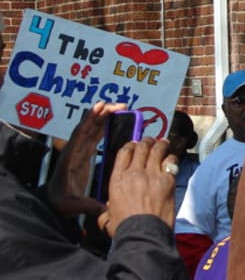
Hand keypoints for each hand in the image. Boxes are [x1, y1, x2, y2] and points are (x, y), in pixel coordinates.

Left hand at [47, 102, 126, 217]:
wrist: (53, 204)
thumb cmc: (60, 203)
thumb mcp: (72, 206)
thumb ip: (87, 206)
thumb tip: (105, 210)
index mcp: (70, 158)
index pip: (81, 134)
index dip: (90, 119)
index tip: (101, 107)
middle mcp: (74, 151)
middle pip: (88, 127)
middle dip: (102, 114)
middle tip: (119, 105)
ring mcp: (79, 152)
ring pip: (93, 130)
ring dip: (105, 118)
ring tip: (120, 108)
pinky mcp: (84, 155)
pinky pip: (95, 137)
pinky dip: (103, 127)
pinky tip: (114, 121)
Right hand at [97, 137, 177, 236]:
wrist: (142, 234)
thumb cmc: (125, 229)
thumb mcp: (108, 218)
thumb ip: (106, 211)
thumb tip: (106, 211)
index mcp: (117, 179)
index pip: (124, 152)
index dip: (130, 145)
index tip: (135, 144)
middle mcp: (133, 173)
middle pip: (141, 147)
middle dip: (147, 142)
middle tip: (151, 141)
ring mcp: (151, 175)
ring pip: (156, 150)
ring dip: (160, 144)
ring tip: (163, 142)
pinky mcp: (167, 180)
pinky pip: (170, 162)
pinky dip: (171, 158)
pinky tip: (172, 158)